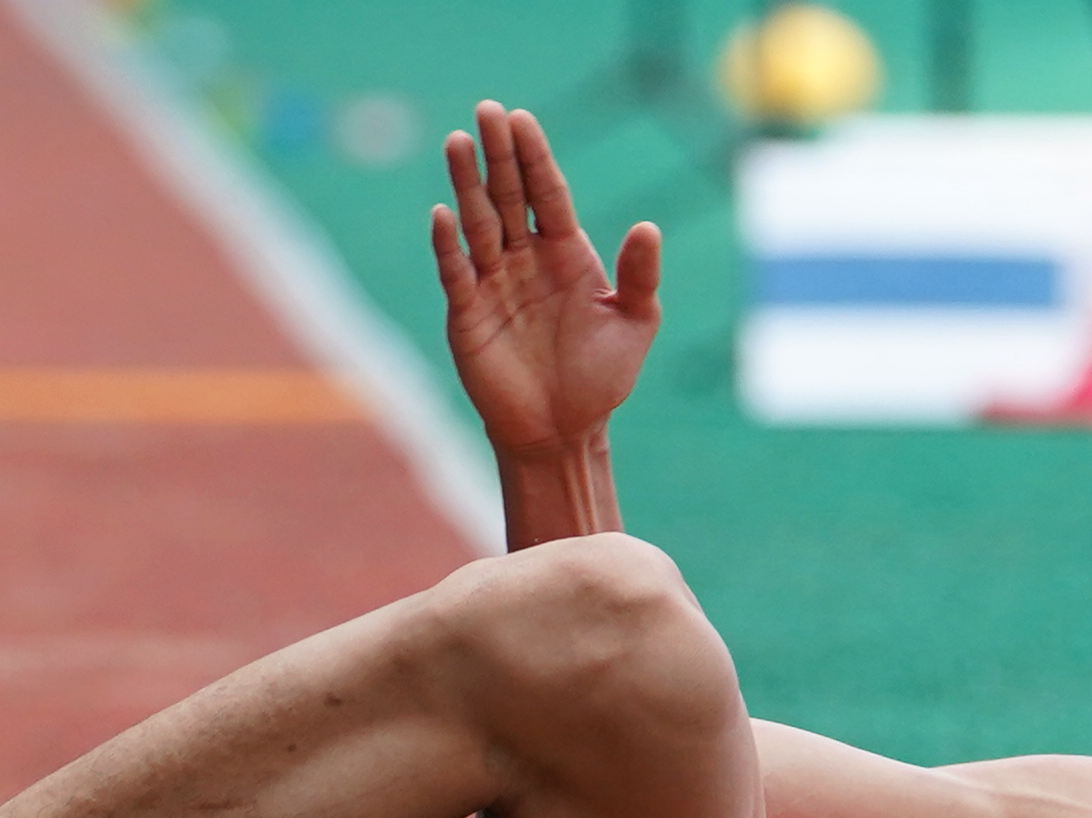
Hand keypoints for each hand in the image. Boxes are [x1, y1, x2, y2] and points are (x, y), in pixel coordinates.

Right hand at [432, 101, 660, 455]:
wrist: (563, 432)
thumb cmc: (601, 379)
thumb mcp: (634, 325)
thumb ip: (641, 276)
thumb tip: (649, 227)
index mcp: (565, 252)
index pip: (547, 193)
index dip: (535, 157)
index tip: (522, 119)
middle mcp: (524, 259)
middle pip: (508, 196)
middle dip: (497, 155)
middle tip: (486, 111)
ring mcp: (492, 283)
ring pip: (478, 223)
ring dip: (467, 184)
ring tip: (457, 142)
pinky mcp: (467, 314)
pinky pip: (456, 272)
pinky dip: (448, 246)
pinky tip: (443, 214)